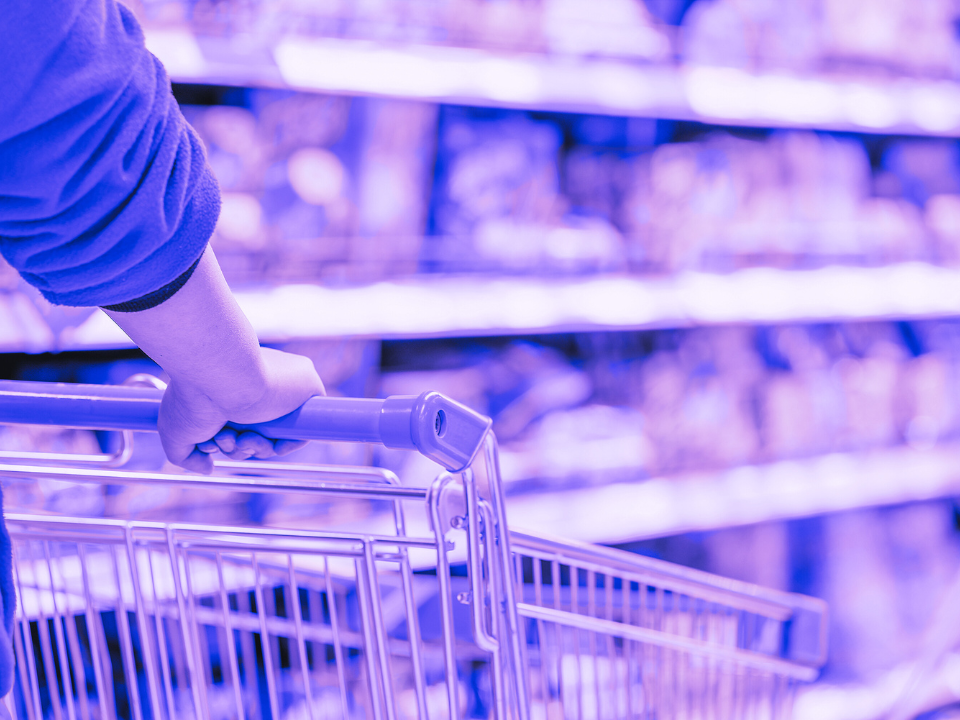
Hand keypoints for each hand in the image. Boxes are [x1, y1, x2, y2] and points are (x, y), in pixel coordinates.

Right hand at [157, 347, 324, 472]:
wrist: (220, 373)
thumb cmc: (193, 397)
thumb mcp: (175, 432)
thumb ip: (187, 456)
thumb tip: (208, 467)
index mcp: (232, 390)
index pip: (237, 427)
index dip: (225, 443)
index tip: (211, 441)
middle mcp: (258, 387)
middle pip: (255, 436)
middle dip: (236, 447)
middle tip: (223, 437)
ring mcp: (282, 389)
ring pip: (275, 437)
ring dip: (253, 448)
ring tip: (236, 435)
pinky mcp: (307, 388)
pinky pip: (303, 430)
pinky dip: (285, 444)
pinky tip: (265, 441)